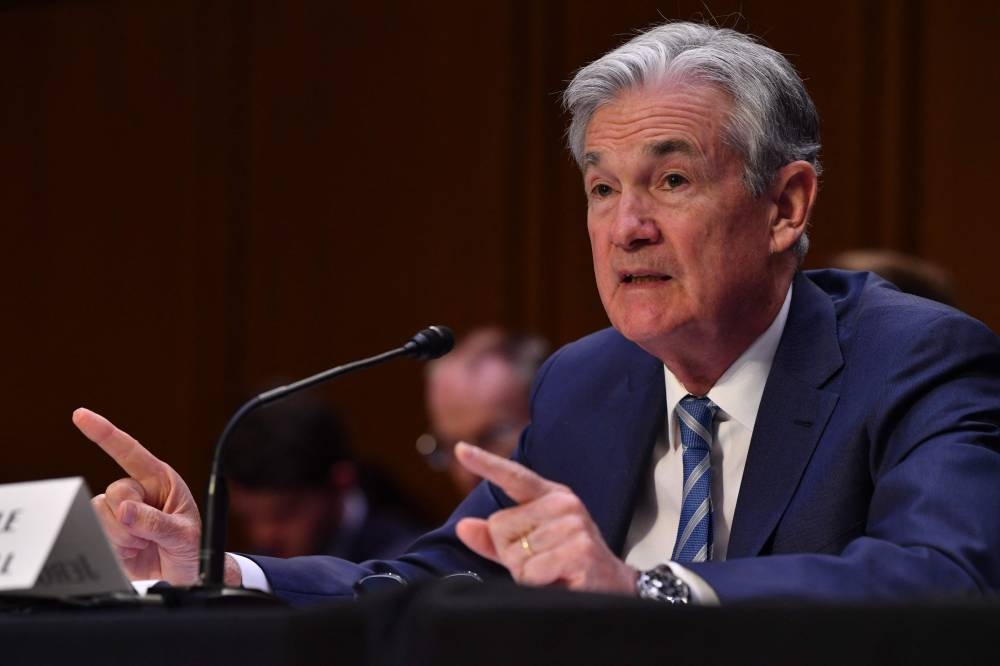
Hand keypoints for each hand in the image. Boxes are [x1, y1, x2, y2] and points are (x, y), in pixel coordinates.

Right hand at [73, 408, 201, 584]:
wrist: (183, 576)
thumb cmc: (191, 548)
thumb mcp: (184, 534)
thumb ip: (156, 522)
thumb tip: (126, 510)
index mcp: (160, 480)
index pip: (130, 452)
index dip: (104, 433)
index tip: (80, 415)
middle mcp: (138, 491)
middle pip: (114, 492)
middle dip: (131, 518)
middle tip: (151, 535)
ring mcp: (121, 513)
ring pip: (100, 514)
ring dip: (122, 536)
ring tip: (144, 544)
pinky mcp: (107, 533)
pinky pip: (93, 533)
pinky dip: (112, 547)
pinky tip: (130, 552)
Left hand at [453, 442, 637, 594]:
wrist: (613, 587)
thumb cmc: (567, 565)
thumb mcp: (529, 549)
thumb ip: (495, 539)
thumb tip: (464, 527)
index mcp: (551, 496)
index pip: (514, 476)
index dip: (485, 463)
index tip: (459, 449)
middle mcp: (563, 504)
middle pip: (500, 527)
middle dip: (512, 555)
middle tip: (543, 563)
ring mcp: (574, 526)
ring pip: (515, 554)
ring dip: (528, 574)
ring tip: (555, 573)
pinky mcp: (579, 550)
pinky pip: (532, 572)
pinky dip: (539, 584)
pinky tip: (561, 581)